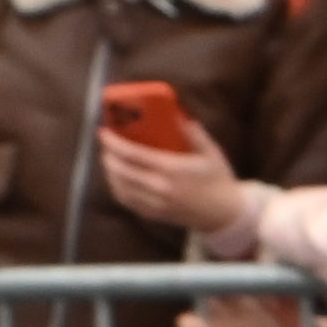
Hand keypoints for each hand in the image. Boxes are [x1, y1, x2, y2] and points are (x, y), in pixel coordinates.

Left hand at [93, 110, 249, 236]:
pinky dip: (116, 187)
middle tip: (106, 144)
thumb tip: (175, 112)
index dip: (113, 143)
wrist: (223, 212)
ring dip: (109, 172)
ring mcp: (153, 203)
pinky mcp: (152, 214)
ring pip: (119, 187)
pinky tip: (117, 177)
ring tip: (110, 158)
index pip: (132, 154)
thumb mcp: (210, 151)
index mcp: (171, 169)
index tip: (103, 132)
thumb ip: (193, 132)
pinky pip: (125, 200)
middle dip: (107, 156)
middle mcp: (158, 188)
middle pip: (120, 171)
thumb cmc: (218, 178)